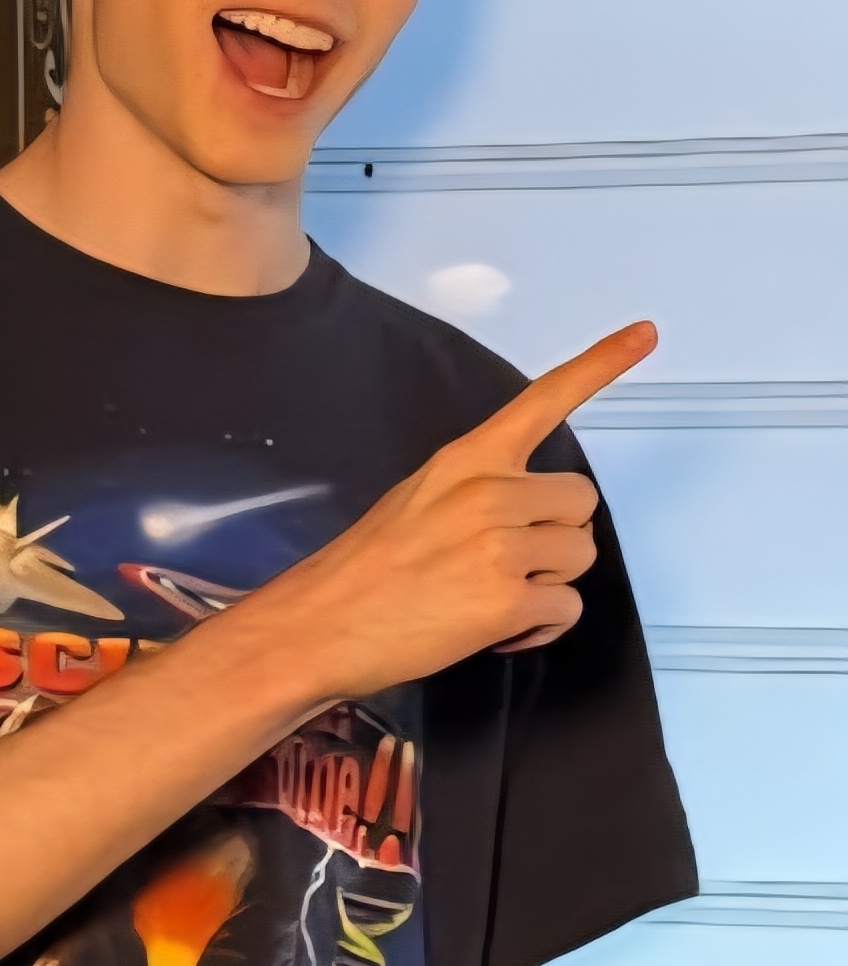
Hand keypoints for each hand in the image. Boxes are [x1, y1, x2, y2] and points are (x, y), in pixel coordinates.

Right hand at [294, 320, 656, 705]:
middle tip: (512, 564)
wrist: (320, 625)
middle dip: (558, 537)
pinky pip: (566, 608)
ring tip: (500, 599)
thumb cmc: (363, 570)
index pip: (545, 399)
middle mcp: (490, 492)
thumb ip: (478, 490)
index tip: (645, 334)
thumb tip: (526, 515)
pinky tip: (503, 631)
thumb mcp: (418, 499)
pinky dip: (541, 627)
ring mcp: (500, 546)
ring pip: (580, 556)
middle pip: (582, 501)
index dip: (601, 365)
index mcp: (468, 459)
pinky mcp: (506, 600)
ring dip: (551, 584)